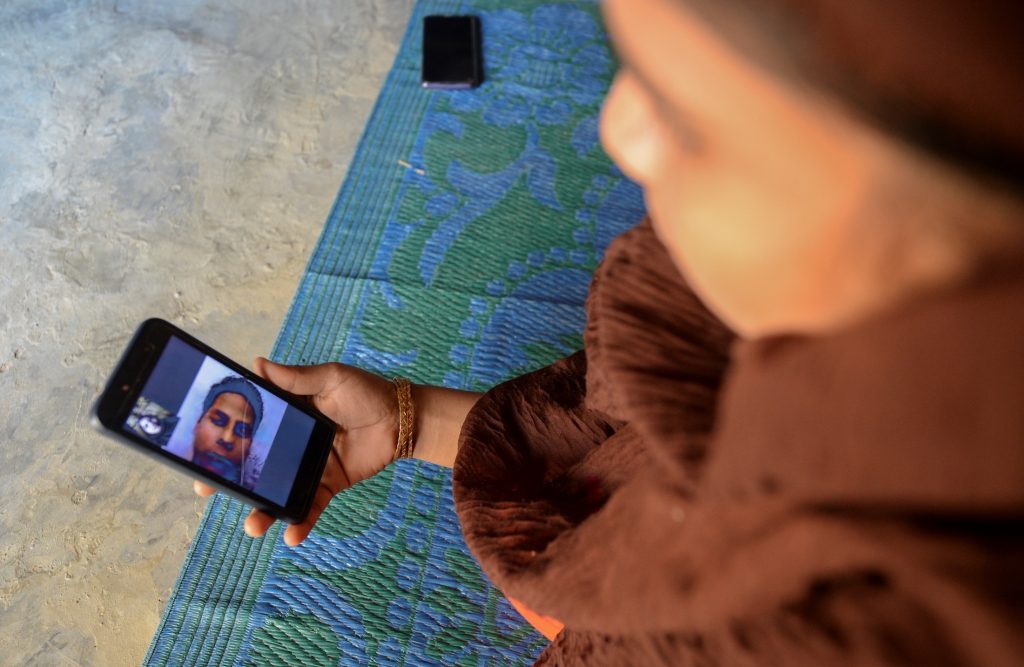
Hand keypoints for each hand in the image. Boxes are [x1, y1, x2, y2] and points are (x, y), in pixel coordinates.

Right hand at [193, 357, 399, 545]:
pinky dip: (300, 523)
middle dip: (230, 482)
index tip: (196, 450)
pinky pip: (310, 507)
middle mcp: (292, 444)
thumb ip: (296, 378)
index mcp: (287, 416)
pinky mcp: (328, 485)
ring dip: (263, 512)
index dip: (223, 438)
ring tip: (253, 526)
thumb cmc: (366, 392)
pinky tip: (291, 535)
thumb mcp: (330, 378)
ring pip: (278, 493)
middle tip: (207, 491)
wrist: (402, 418)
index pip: (248, 428)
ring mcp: (308, 468)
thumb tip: (257, 364)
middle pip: (254, 466)